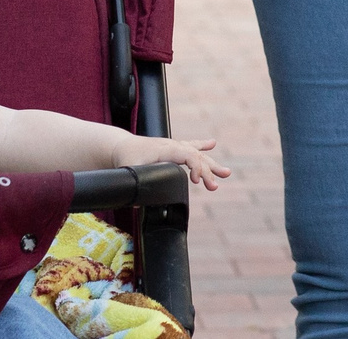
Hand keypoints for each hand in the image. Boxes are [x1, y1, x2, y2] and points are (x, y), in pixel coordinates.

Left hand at [113, 133, 229, 191]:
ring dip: (211, 163)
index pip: (188, 154)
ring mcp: (174, 147)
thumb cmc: (126, 159)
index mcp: (165, 149)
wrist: (121, 147)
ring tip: (226, 173)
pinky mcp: (173, 149)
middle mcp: (172, 146)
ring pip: (197, 153)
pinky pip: (191, 146)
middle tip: (214, 187)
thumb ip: (135, 186)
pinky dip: (202, 145)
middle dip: (208, 171)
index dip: (196, 167)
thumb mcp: (128, 172)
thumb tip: (138, 204)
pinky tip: (212, 144)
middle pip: (196, 156)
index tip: (197, 182)